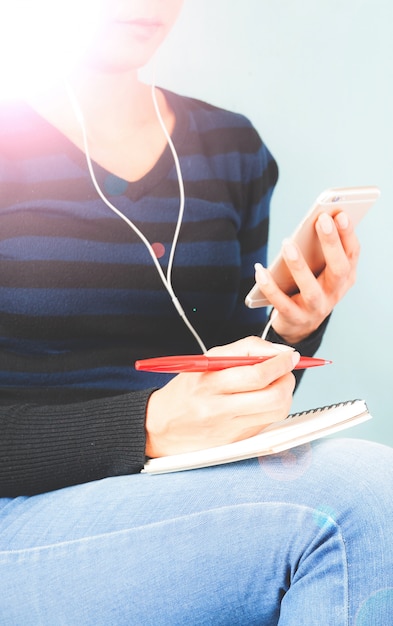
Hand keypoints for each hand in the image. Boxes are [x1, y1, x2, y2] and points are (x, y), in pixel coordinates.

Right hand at [145, 336, 299, 457]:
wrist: (161, 426)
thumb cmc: (188, 389)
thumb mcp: (208, 360)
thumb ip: (244, 350)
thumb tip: (278, 352)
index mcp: (210, 382)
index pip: (257, 373)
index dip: (280, 363)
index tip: (289, 356)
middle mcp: (219, 407)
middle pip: (273, 396)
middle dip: (287, 379)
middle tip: (286, 370)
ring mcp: (229, 428)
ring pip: (276, 411)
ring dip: (285, 394)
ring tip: (276, 384)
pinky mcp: (235, 441)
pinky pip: (267, 423)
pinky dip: (273, 408)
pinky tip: (263, 400)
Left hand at [254, 211, 359, 343]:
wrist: (299, 325)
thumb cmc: (311, 286)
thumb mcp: (321, 270)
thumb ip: (323, 250)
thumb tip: (319, 219)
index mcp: (345, 277)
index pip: (352, 254)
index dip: (348, 234)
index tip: (340, 214)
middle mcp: (334, 293)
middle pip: (338, 269)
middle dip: (331, 244)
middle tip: (321, 220)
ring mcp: (316, 308)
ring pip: (310, 289)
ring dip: (299, 265)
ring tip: (287, 243)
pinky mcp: (295, 318)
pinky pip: (281, 303)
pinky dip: (270, 287)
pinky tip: (260, 270)